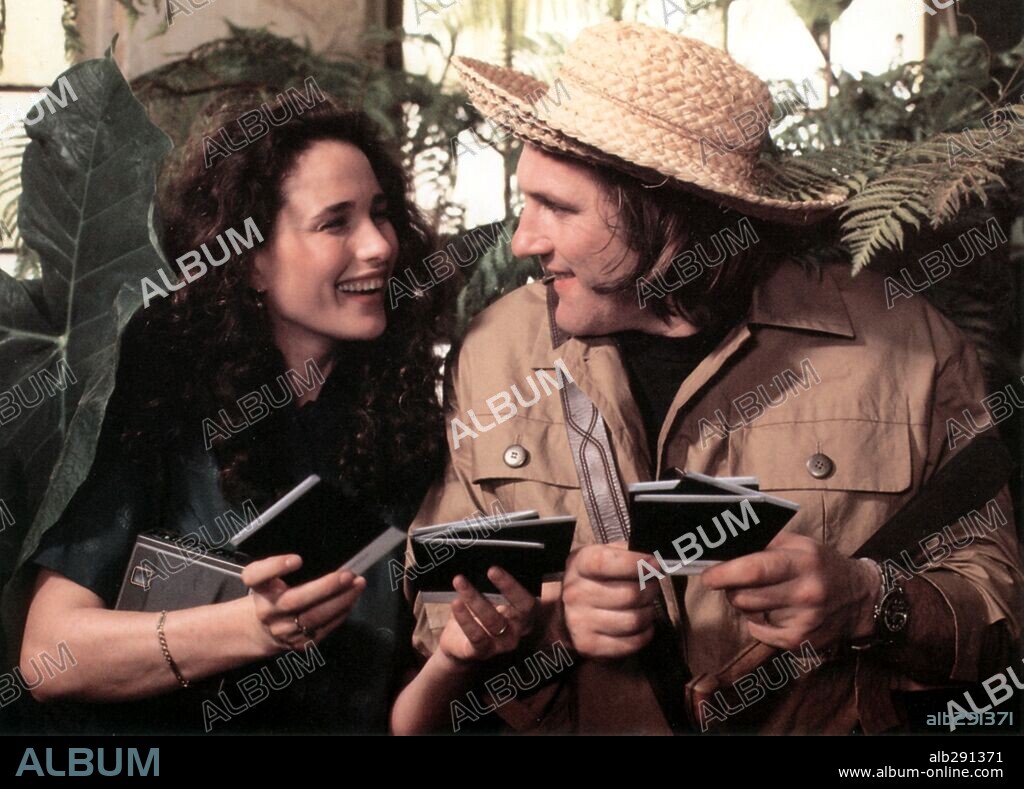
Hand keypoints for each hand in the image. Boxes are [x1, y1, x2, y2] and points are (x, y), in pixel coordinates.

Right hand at [241, 554, 365, 655]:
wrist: (264, 630)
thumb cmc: (275, 594)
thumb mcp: (272, 577)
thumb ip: (286, 567)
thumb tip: (329, 555)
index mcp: (259, 588)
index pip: (256, 576)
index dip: (275, 567)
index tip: (297, 559)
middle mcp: (267, 611)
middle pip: (293, 600)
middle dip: (325, 587)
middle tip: (347, 575)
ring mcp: (282, 630)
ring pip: (314, 618)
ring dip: (341, 600)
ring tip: (357, 585)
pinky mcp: (299, 643)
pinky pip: (323, 628)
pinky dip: (341, 612)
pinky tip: (350, 600)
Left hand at [437, 567, 536, 668]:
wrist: (457, 644)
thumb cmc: (476, 613)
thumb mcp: (487, 598)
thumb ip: (491, 585)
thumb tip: (485, 558)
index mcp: (523, 615)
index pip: (527, 601)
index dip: (515, 585)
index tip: (498, 568)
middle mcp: (517, 631)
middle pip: (519, 611)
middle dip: (507, 588)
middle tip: (490, 570)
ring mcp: (502, 644)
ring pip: (494, 621)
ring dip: (476, 598)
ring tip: (460, 581)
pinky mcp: (483, 652)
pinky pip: (477, 636)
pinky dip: (465, 618)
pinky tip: (456, 603)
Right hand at [561, 541, 659, 657]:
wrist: (566, 614)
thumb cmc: (593, 581)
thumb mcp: (602, 555)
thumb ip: (627, 552)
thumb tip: (655, 558)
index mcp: (579, 564)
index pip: (606, 562)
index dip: (635, 563)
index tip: (655, 564)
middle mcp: (575, 593)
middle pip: (630, 594)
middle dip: (650, 589)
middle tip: (651, 587)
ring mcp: (580, 622)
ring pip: (634, 620)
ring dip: (648, 613)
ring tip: (644, 606)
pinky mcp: (589, 646)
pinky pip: (632, 643)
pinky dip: (644, 634)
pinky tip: (641, 625)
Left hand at [700, 533, 880, 650]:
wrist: (860, 598)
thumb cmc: (819, 565)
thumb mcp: (799, 545)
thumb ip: (764, 544)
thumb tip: (723, 546)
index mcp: (802, 561)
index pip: (754, 569)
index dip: (725, 573)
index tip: (707, 575)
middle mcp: (805, 591)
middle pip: (745, 596)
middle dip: (730, 589)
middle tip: (732, 582)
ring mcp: (804, 619)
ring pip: (749, 613)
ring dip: (745, 604)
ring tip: (763, 594)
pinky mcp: (800, 640)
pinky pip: (759, 631)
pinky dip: (758, 622)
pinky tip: (775, 612)